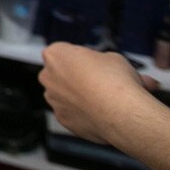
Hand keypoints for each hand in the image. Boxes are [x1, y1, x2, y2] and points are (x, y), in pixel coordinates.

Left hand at [39, 43, 162, 147]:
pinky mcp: (62, 119)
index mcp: (56, 55)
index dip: (79, 57)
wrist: (122, 113)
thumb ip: (96, 59)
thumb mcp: (111, 56)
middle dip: (73, 76)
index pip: (62, 51)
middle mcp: (48, 76)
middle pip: (58, 73)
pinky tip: (98, 112)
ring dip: (76, 95)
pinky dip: (80, 112)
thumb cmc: (116, 83)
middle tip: (96, 80)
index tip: (90, 62)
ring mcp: (53, 100)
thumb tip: (100, 65)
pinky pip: (69, 112)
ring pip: (62, 94)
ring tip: (100, 98)